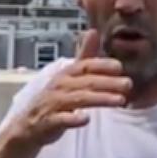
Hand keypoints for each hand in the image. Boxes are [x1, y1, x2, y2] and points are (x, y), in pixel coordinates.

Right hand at [10, 29, 131, 147]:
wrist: (28, 126)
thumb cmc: (54, 99)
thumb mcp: (69, 76)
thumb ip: (84, 56)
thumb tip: (93, 32)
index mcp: (66, 74)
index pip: (85, 65)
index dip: (101, 65)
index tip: (119, 67)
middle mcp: (60, 86)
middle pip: (86, 81)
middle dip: (108, 82)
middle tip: (128, 84)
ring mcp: (53, 103)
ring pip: (79, 98)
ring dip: (100, 98)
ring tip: (120, 100)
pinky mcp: (49, 121)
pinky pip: (61, 119)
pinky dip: (73, 119)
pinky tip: (86, 119)